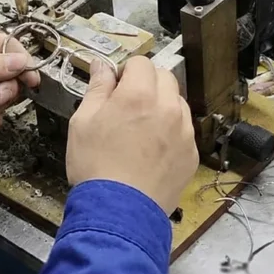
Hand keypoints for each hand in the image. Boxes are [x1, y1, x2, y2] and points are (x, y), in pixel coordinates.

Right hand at [66, 56, 197, 213]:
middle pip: (164, 77)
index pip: (140, 62)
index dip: (125, 71)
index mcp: (138, 95)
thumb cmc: (96, 167)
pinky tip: (152, 148)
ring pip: (177, 102)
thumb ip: (97, 88)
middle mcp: (167, 108)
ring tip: (141, 127)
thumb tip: (101, 66)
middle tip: (128, 103)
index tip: (116, 86)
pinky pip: (184, 130)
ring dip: (161, 105)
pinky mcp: (191, 154)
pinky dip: (171, 131)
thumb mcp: (83, 121)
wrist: (118, 211)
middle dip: (146, 83)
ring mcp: (183, 132)